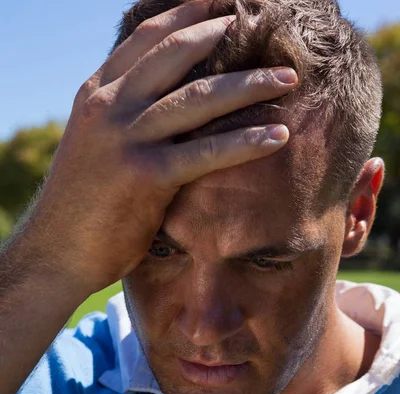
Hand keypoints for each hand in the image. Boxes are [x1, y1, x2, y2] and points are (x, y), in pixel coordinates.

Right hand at [28, 0, 297, 294]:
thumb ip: (123, 119)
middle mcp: (108, 107)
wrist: (57, 251)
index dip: (185, 16)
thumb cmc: (81, 206)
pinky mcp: (146, 176)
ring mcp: (126, 138)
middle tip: (261, 27)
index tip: (219, 4)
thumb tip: (163, 108)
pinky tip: (279, 136)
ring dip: (250, 85)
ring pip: (198, 98)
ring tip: (288, 79)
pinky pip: (206, 152)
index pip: (145, 39)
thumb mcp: (95, 147)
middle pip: (175, 56)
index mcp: (96, 95)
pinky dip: (246, 142)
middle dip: (222, 35)